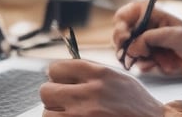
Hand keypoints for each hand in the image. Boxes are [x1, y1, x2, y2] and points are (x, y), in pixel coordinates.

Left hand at [41, 59, 175, 116]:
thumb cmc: (135, 103)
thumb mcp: (117, 77)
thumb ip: (89, 71)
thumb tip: (59, 70)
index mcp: (99, 74)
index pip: (55, 68)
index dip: (57, 76)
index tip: (62, 82)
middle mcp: (90, 93)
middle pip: (46, 91)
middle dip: (54, 96)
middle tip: (64, 101)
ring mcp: (84, 115)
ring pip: (47, 113)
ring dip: (56, 114)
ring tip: (71, 114)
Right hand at [112, 1, 181, 76]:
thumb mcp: (176, 36)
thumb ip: (151, 38)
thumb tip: (132, 48)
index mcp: (153, 13)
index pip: (124, 15)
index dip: (120, 27)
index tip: (126, 39)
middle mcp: (148, 26)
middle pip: (122, 35)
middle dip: (126, 47)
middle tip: (134, 56)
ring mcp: (150, 42)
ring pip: (129, 51)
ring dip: (139, 59)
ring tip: (153, 62)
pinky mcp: (153, 56)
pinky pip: (139, 62)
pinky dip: (146, 66)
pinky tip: (159, 66)